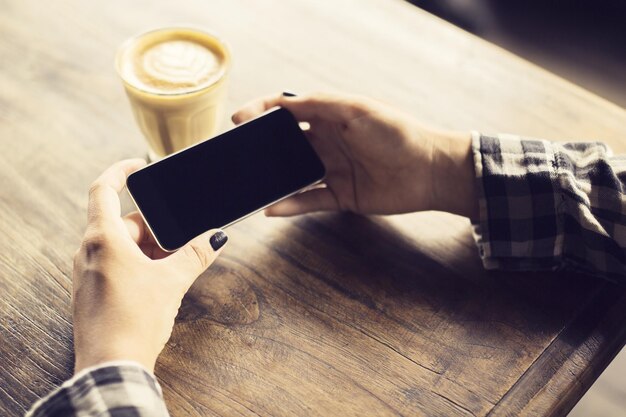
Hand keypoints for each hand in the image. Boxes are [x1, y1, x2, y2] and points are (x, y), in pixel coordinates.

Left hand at [72, 159, 227, 372]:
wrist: (112, 365)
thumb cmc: (135, 320)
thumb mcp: (173, 281)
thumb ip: (196, 254)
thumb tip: (217, 237)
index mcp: (102, 239)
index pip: (102, 189)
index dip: (120, 170)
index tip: (139, 164)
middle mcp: (88, 251)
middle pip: (122, 223)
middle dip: (154, 227)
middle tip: (181, 238)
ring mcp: (87, 273)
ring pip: (120, 246)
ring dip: (148, 248)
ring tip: (175, 263)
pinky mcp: (91, 291)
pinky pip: (115, 265)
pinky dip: (137, 264)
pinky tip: (160, 280)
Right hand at [232, 92, 477, 218]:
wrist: (430, 171)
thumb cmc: (397, 133)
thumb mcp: (356, 109)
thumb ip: (319, 104)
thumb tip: (282, 102)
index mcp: (331, 116)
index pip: (289, 110)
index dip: (262, 111)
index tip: (239, 119)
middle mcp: (329, 141)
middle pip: (287, 143)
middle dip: (263, 147)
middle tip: (238, 155)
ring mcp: (333, 169)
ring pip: (294, 173)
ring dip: (273, 178)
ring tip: (248, 184)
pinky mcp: (341, 196)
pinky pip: (309, 200)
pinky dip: (290, 205)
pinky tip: (271, 208)